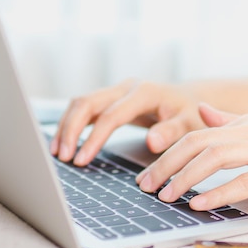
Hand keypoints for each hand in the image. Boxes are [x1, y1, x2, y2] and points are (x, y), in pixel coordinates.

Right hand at [50, 79, 205, 165]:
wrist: (189, 100)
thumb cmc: (190, 115)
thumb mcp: (189, 124)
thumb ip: (172, 132)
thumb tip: (153, 142)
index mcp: (144, 93)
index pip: (111, 115)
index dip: (93, 138)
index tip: (81, 161)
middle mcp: (126, 87)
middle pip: (88, 102)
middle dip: (71, 130)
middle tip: (62, 157)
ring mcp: (116, 91)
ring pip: (81, 102)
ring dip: (66, 126)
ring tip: (57, 153)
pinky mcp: (110, 98)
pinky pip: (84, 107)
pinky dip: (71, 123)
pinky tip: (63, 142)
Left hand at [137, 103, 247, 209]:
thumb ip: (231, 121)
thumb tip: (201, 111)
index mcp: (245, 123)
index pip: (195, 134)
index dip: (167, 154)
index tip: (147, 176)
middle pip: (199, 143)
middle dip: (167, 165)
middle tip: (146, 187)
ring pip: (218, 158)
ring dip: (186, 178)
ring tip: (166, 196)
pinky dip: (220, 192)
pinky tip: (200, 203)